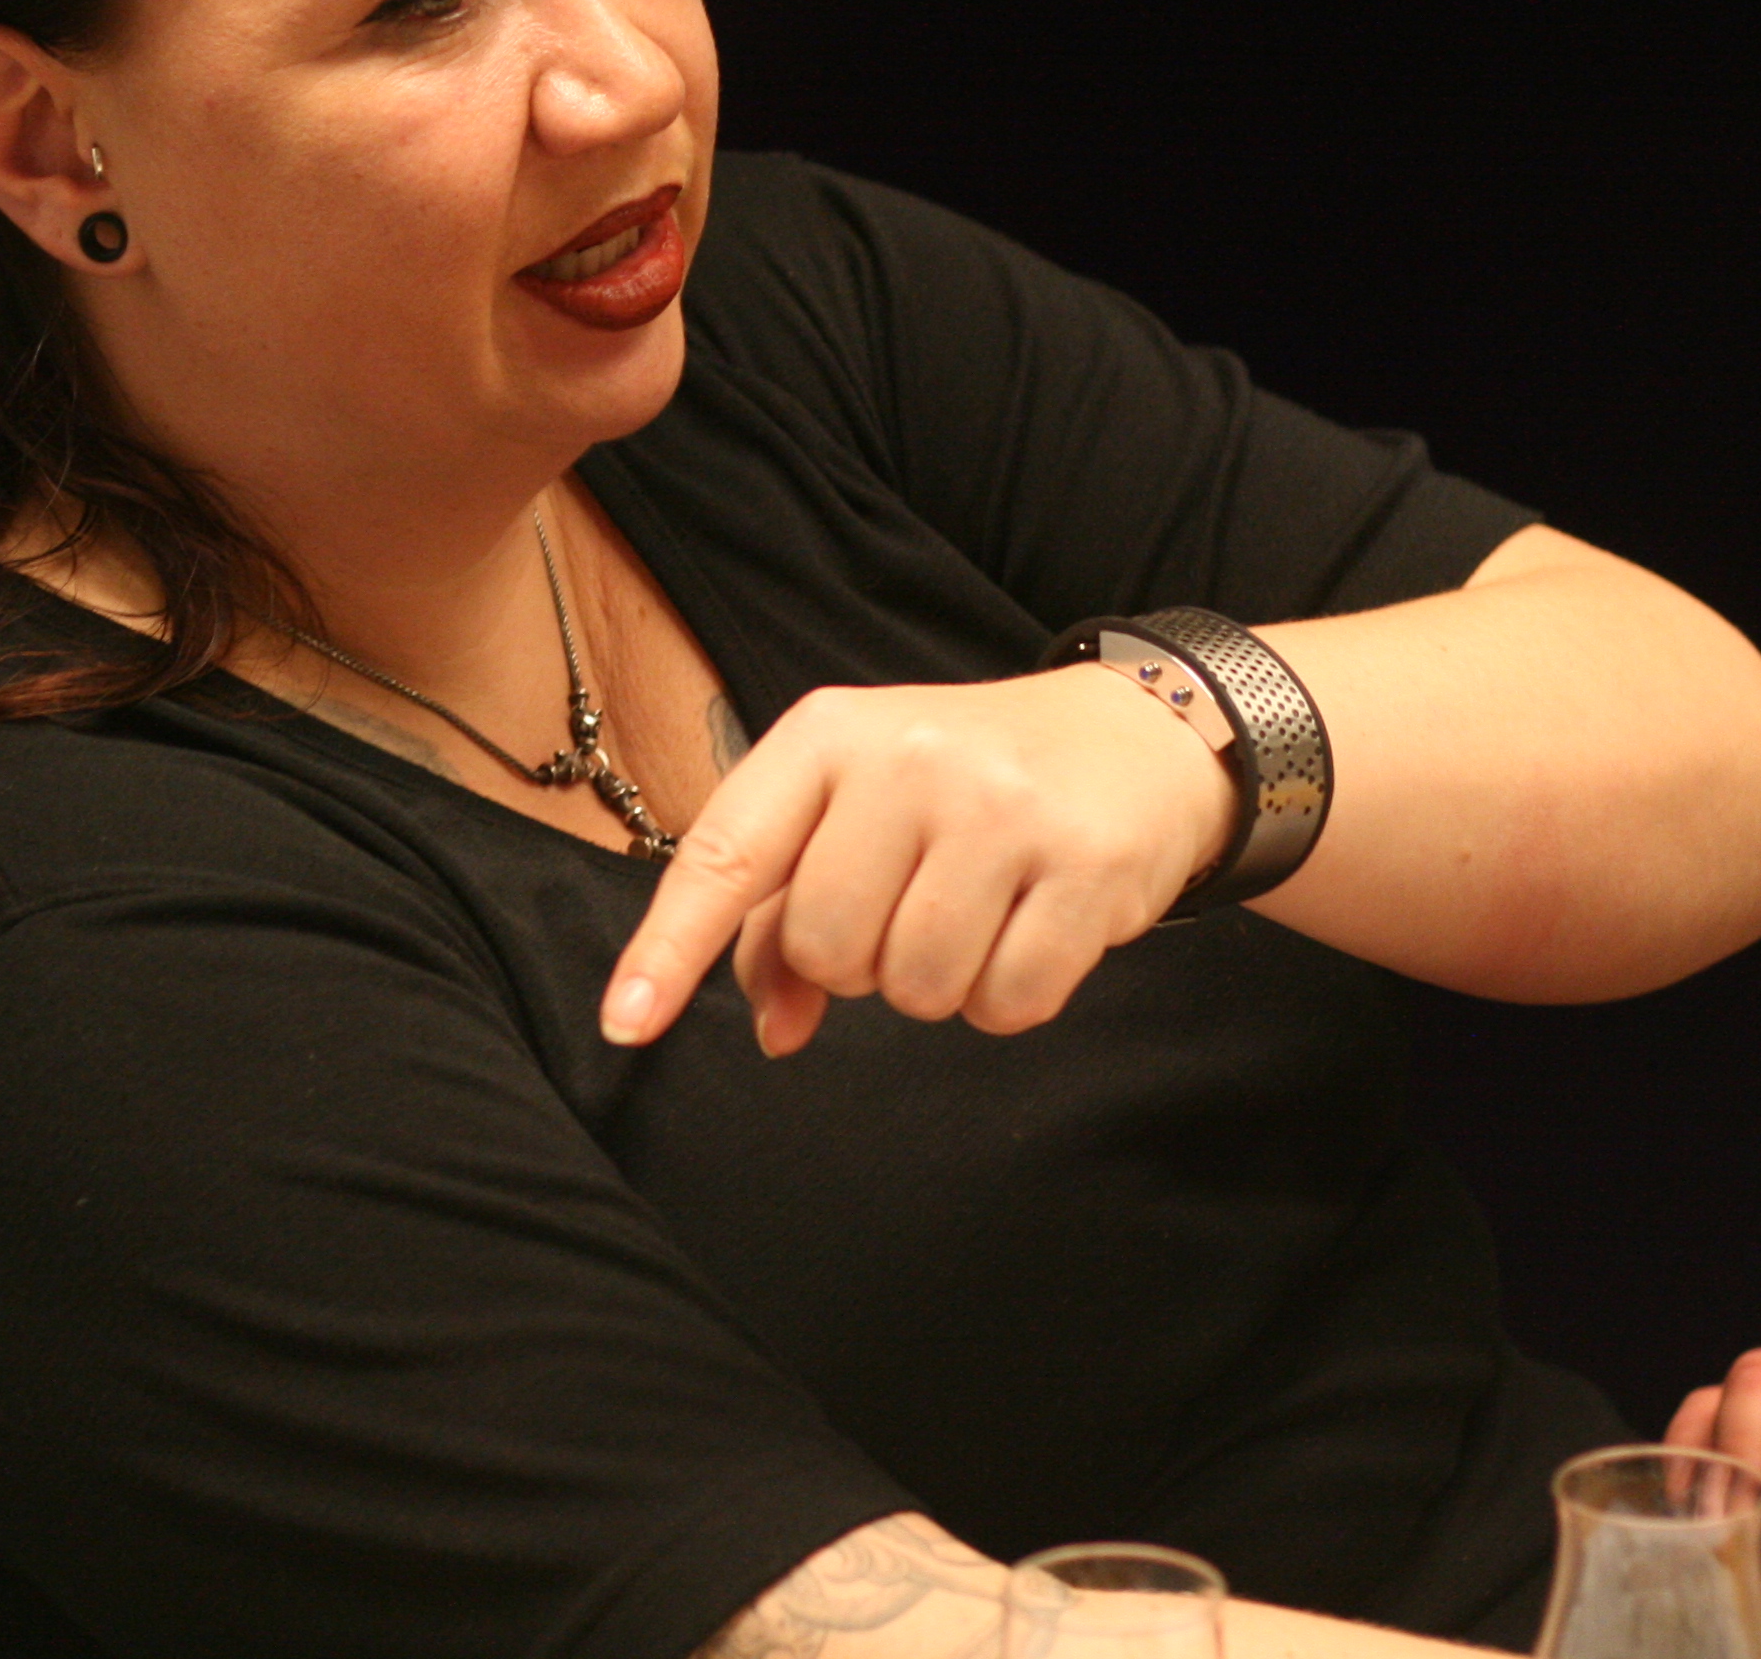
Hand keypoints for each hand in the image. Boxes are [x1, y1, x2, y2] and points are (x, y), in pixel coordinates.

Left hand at [598, 667, 1230, 1054]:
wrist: (1136, 736)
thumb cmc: (966, 783)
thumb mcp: (860, 806)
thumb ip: (788, 909)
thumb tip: (773, 1027)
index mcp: (830, 734)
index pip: (727, 852)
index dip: (670, 947)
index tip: (625, 1024)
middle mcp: (910, 758)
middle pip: (827, 947)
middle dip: (859, 961)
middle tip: (913, 903)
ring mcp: (1002, 809)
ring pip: (914, 987)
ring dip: (937, 983)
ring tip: (978, 910)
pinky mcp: (1086, 867)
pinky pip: (1006, 1003)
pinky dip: (1010, 997)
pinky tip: (1032, 930)